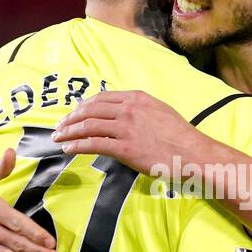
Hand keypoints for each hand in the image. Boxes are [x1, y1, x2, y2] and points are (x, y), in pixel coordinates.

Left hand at [51, 90, 212, 175]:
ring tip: (58, 137)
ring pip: (89, 125)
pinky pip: (94, 144)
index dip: (84, 105)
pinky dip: (78, 145)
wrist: (193, 153)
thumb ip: (140, 110)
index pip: (102, 98)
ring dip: (69, 131)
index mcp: (137, 98)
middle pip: (91, 110)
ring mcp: (126, 128)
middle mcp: (129, 109)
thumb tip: (124, 115)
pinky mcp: (125, 148)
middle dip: (71, 118)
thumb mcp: (160, 112)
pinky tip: (69, 148)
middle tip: (60, 126)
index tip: (75, 112)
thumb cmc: (181, 137)